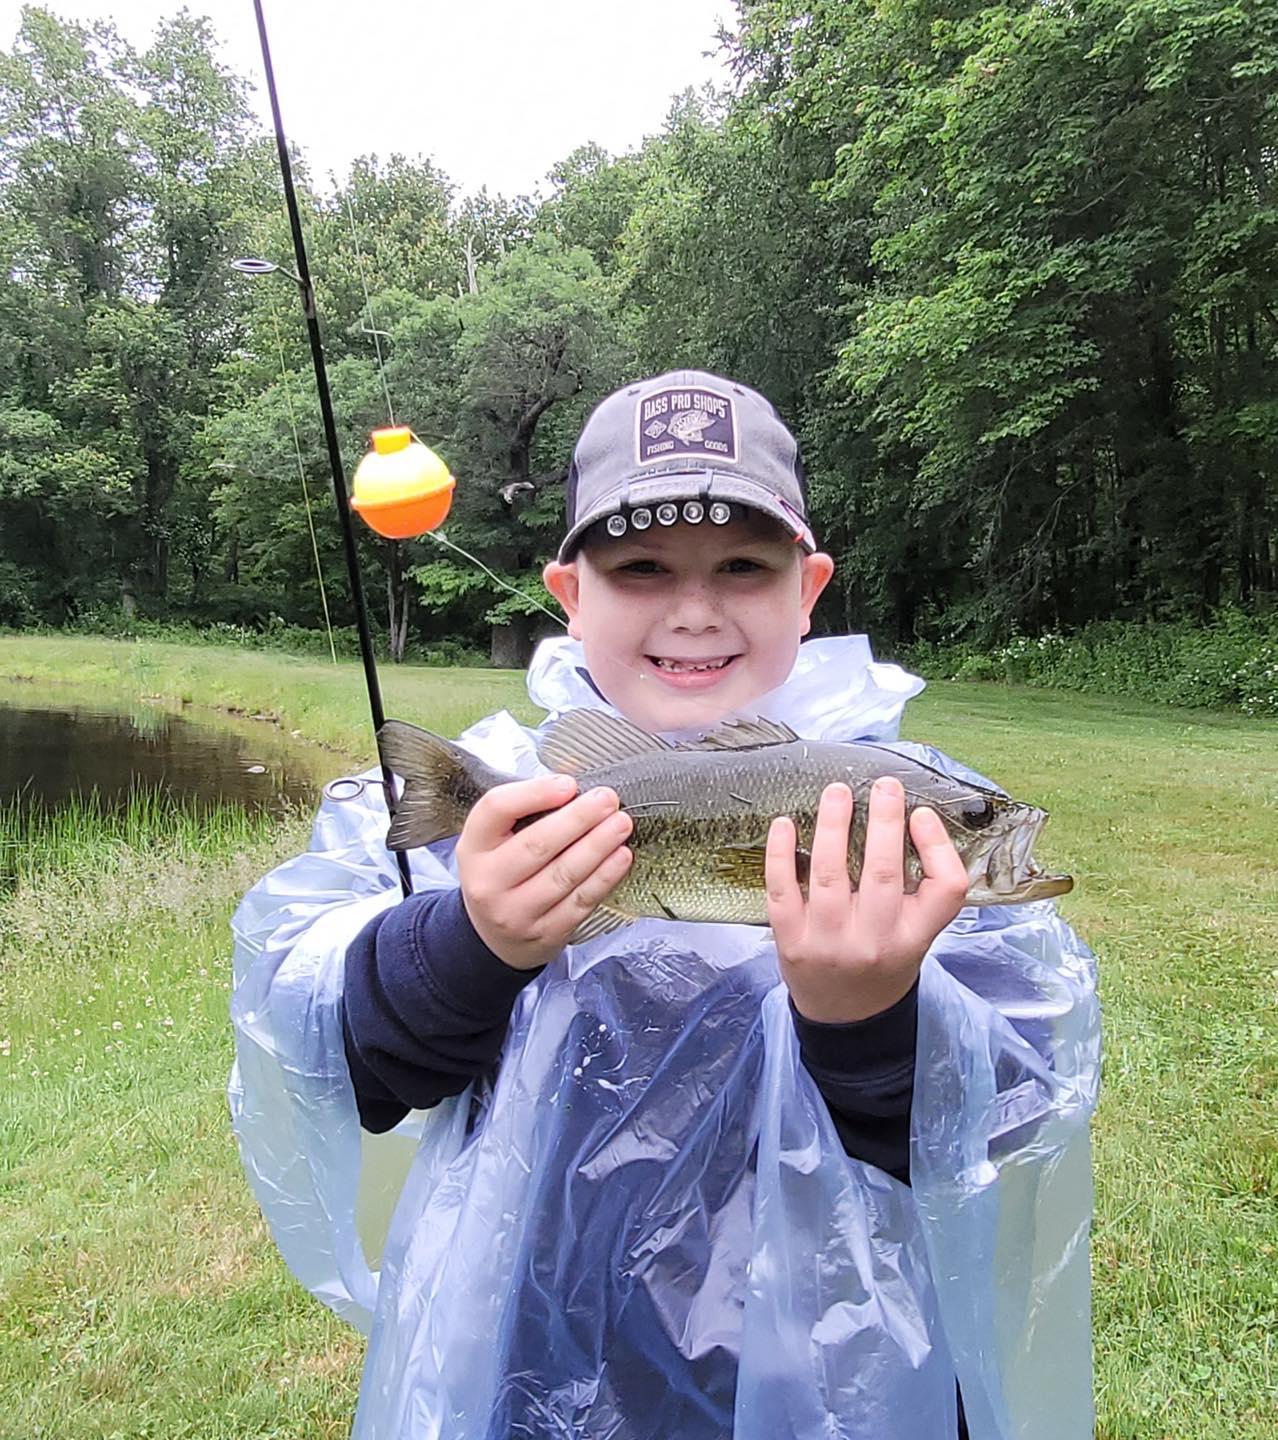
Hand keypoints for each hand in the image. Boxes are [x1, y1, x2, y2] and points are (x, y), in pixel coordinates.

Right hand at [455, 774, 633, 970]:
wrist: (492, 936)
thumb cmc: (500, 873)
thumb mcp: (492, 840)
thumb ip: (522, 812)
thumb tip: (573, 790)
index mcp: (474, 846)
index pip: (496, 809)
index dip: (534, 793)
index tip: (568, 784)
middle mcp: (488, 881)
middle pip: (537, 844)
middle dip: (579, 818)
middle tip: (607, 799)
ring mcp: (516, 912)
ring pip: (564, 874)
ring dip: (598, 845)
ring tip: (621, 824)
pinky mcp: (545, 933)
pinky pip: (581, 901)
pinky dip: (605, 876)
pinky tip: (620, 856)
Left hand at [765, 777, 968, 1023]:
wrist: (846, 1015)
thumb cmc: (883, 960)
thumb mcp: (918, 933)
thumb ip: (922, 888)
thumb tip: (915, 818)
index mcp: (915, 938)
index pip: (945, 891)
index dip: (937, 847)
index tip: (921, 813)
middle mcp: (876, 941)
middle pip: (884, 874)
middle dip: (883, 823)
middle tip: (883, 785)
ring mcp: (830, 943)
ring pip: (830, 875)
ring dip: (832, 826)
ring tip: (836, 792)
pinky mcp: (791, 942)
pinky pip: (783, 891)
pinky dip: (781, 854)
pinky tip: (785, 824)